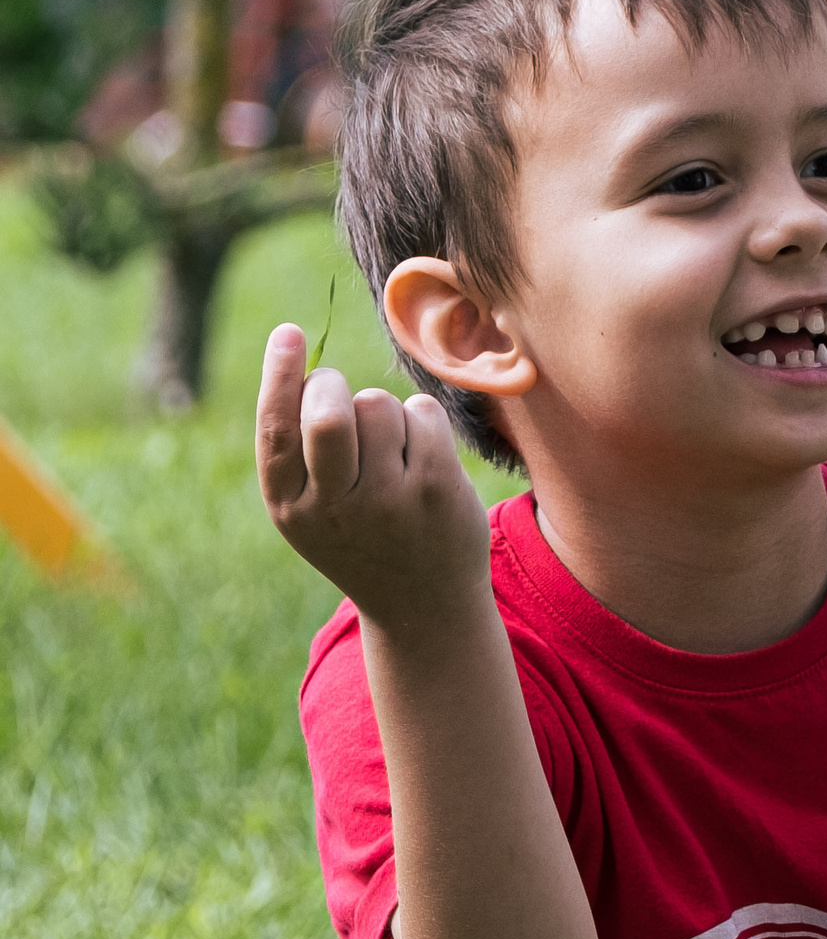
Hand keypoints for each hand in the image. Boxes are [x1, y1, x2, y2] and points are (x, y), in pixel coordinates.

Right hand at [255, 325, 491, 623]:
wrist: (424, 606)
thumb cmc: (361, 540)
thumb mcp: (313, 511)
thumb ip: (299, 452)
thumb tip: (304, 366)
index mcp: (292, 507)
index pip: (277, 429)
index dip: (280, 375)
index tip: (289, 332)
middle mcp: (336, 506)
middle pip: (328, 411)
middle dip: (333, 388)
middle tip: (341, 399)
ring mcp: (390, 499)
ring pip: (378, 404)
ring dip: (384, 411)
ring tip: (390, 450)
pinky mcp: (436, 488)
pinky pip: (422, 413)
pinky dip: (421, 420)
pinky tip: (423, 456)